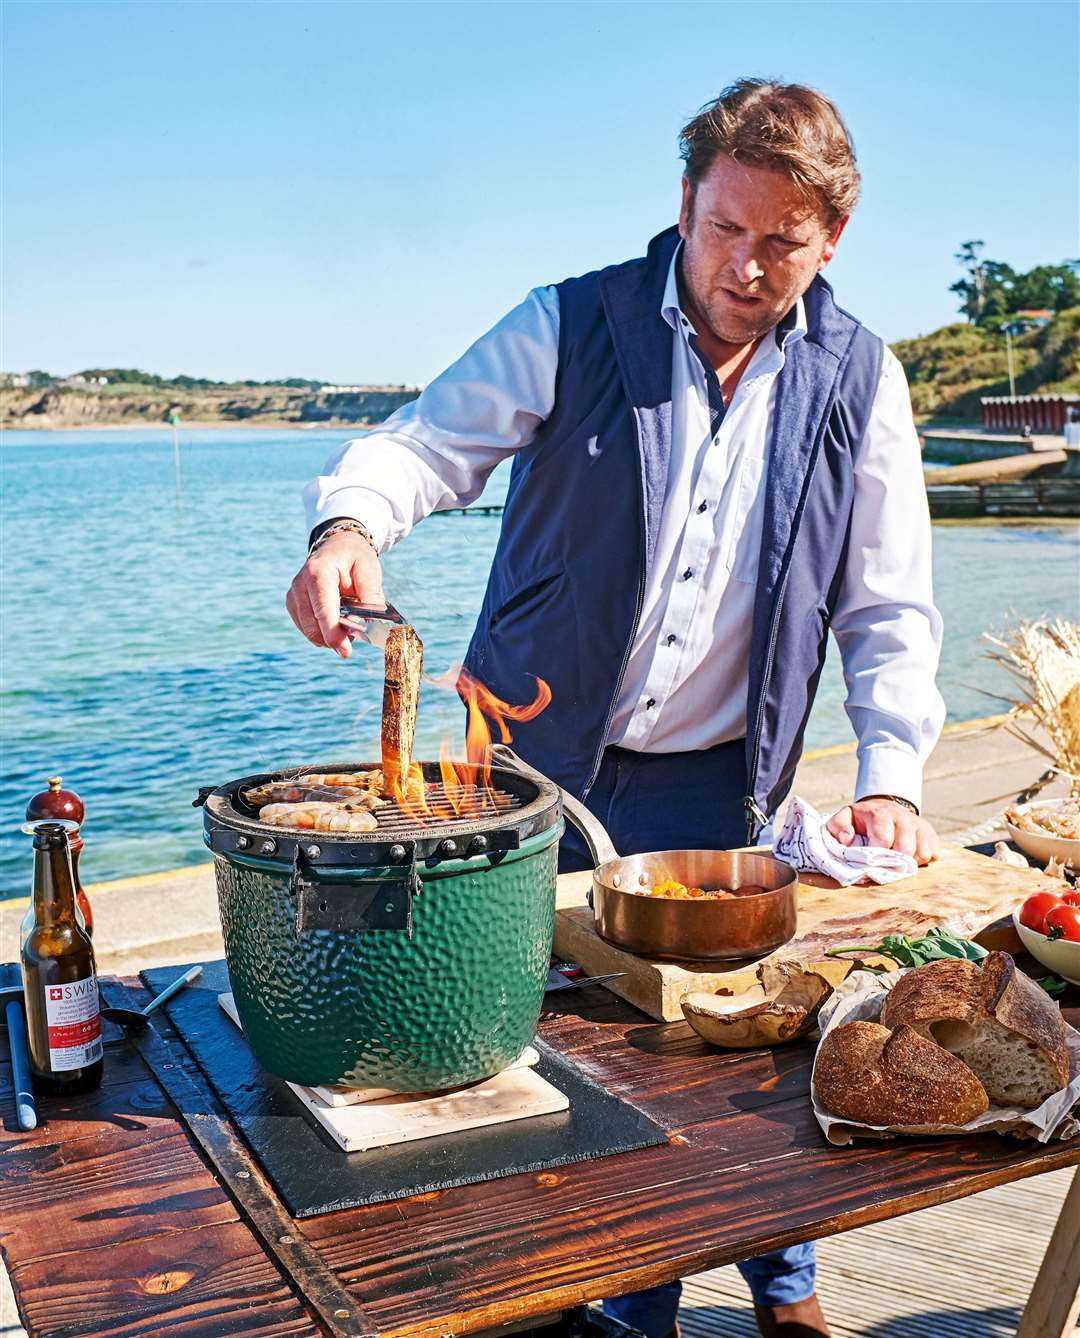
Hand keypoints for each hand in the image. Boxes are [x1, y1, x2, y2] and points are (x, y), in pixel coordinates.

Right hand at [286, 533, 383, 658]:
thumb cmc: (355, 558)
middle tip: (355, 638)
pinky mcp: (293, 603)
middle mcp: (300, 583)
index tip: (345, 651)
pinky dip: (322, 632)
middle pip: (312, 624)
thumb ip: (371, 597)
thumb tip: (371, 625)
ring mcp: (293, 594)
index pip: (323, 608)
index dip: (333, 633)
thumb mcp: (369, 571)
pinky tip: (336, 623)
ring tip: (348, 624)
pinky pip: (306, 628)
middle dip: (334, 638)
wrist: (338, 546)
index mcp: (318, 572)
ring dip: (329, 636)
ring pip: (308, 630)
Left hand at [826, 796, 938, 865]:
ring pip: (922, 853)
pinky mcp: (931, 834)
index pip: (883, 839)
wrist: (884, 807)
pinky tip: (909, 858)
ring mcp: (919, 825)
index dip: (875, 856)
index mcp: (879, 813)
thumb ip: (838, 827)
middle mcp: (903, 817)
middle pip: (905, 849)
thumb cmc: (862, 820)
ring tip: (895, 861)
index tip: (869, 864)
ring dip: (908, 863)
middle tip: (883, 865)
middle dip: (893, 863)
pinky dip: (922, 861)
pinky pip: (933, 854)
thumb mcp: (844, 818)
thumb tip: (847, 841)